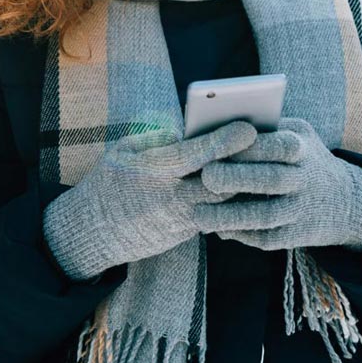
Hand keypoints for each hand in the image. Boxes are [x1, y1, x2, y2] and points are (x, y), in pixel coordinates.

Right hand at [42, 120, 255, 279]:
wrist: (91, 232)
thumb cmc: (108, 181)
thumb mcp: (123, 150)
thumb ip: (156, 138)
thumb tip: (187, 130)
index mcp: (153, 171)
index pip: (196, 155)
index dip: (223, 141)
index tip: (248, 127)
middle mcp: (169, 198)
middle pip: (218, 183)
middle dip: (244, 165)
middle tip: (270, 145)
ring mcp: (177, 220)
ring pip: (222, 203)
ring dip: (243, 185)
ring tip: (266, 163)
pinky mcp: (182, 235)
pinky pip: (213, 216)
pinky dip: (229, 202)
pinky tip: (247, 186)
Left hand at [193, 117, 361, 251]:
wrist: (342, 200)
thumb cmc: (302, 157)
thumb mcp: (295, 133)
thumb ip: (265, 130)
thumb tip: (218, 128)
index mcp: (302, 146)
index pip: (278, 145)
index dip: (249, 148)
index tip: (218, 147)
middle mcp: (306, 179)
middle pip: (272, 179)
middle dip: (238, 178)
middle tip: (206, 176)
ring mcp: (302, 209)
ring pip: (267, 216)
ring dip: (232, 216)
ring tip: (199, 215)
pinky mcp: (296, 236)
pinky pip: (267, 238)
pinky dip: (242, 234)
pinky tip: (218, 228)